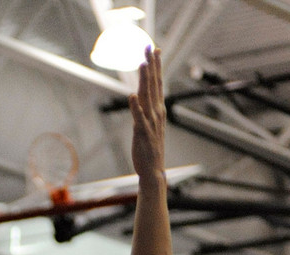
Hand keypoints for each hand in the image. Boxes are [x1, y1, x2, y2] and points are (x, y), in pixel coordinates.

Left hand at [129, 47, 165, 181]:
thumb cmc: (150, 148)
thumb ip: (146, 109)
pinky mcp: (142, 133)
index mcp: (158, 110)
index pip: (158, 83)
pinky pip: (138, 118)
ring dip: (145, 81)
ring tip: (142, 65)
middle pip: (153, 85)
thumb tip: (141, 96)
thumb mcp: (150, 125)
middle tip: (149, 47)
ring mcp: (150, 123)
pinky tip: (131, 96)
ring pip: (147, 98)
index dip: (156, 66)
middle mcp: (156, 113)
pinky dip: (135, 107)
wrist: (153, 171)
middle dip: (151, 66)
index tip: (155, 48)